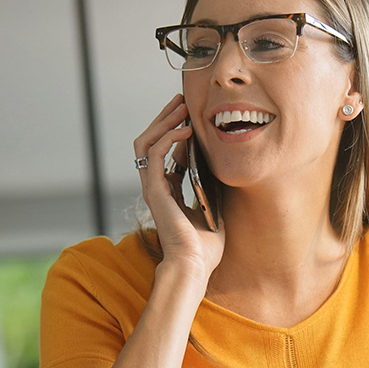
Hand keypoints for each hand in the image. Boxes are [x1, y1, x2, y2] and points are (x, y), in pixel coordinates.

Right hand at [133, 95, 224, 279]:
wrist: (195, 266)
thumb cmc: (205, 247)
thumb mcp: (213, 207)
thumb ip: (211, 186)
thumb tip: (222, 165)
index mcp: (167, 190)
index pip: (163, 151)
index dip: (174, 130)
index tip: (191, 115)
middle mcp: (156, 186)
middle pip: (150, 141)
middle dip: (165, 118)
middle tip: (182, 100)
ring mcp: (152, 187)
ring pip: (146, 142)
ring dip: (163, 121)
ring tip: (182, 107)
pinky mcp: (154, 191)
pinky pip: (154, 154)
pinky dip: (168, 137)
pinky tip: (186, 129)